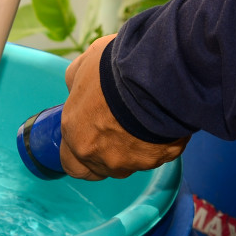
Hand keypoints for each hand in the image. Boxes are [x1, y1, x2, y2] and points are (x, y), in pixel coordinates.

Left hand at [61, 35, 189, 179]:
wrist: (156, 73)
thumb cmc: (115, 69)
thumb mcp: (82, 67)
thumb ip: (75, 85)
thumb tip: (75, 88)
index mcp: (78, 137)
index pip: (72, 165)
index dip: (79, 154)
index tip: (88, 138)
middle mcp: (103, 157)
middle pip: (103, 168)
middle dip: (107, 154)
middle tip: (117, 130)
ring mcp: (134, 161)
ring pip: (132, 163)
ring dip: (134, 148)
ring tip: (143, 120)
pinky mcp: (162, 157)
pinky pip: (159, 153)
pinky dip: (159, 141)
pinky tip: (162, 120)